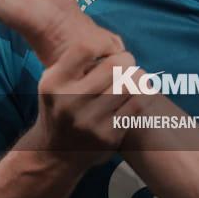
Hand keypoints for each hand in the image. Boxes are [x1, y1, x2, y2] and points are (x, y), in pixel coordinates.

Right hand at [18, 41, 144, 170]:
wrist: (56, 154)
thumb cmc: (61, 107)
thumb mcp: (56, 82)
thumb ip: (77, 62)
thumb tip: (114, 42)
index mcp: (54, 83)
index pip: (86, 48)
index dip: (104, 44)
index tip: (108, 50)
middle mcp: (70, 102)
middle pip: (115, 65)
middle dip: (126, 60)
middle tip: (126, 63)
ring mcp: (90, 121)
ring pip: (130, 83)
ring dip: (137, 76)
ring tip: (133, 77)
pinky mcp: (109, 136)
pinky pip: (138, 104)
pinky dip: (143, 93)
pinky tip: (138, 92)